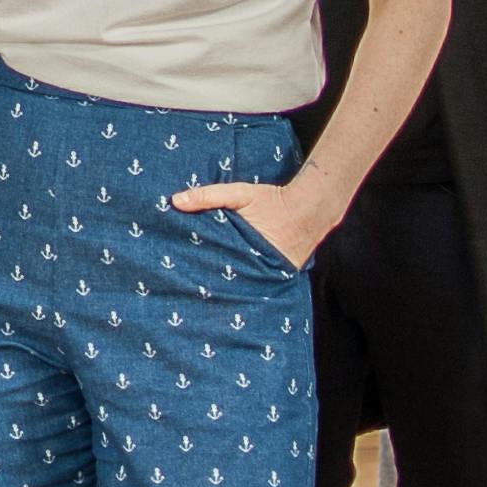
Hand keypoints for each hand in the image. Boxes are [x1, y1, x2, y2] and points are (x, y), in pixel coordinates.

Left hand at [170, 176, 340, 269]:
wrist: (312, 208)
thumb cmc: (273, 201)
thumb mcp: (240, 195)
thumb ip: (208, 196)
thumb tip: (175, 201)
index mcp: (246, 251)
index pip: (215, 266)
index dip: (199, 269)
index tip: (180, 272)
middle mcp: (260, 268)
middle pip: (229, 278)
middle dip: (212, 281)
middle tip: (188, 286)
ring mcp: (273, 275)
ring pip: (245, 282)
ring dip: (230, 283)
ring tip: (207, 292)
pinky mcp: (282, 275)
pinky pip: (260, 279)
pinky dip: (248, 279)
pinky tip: (234, 285)